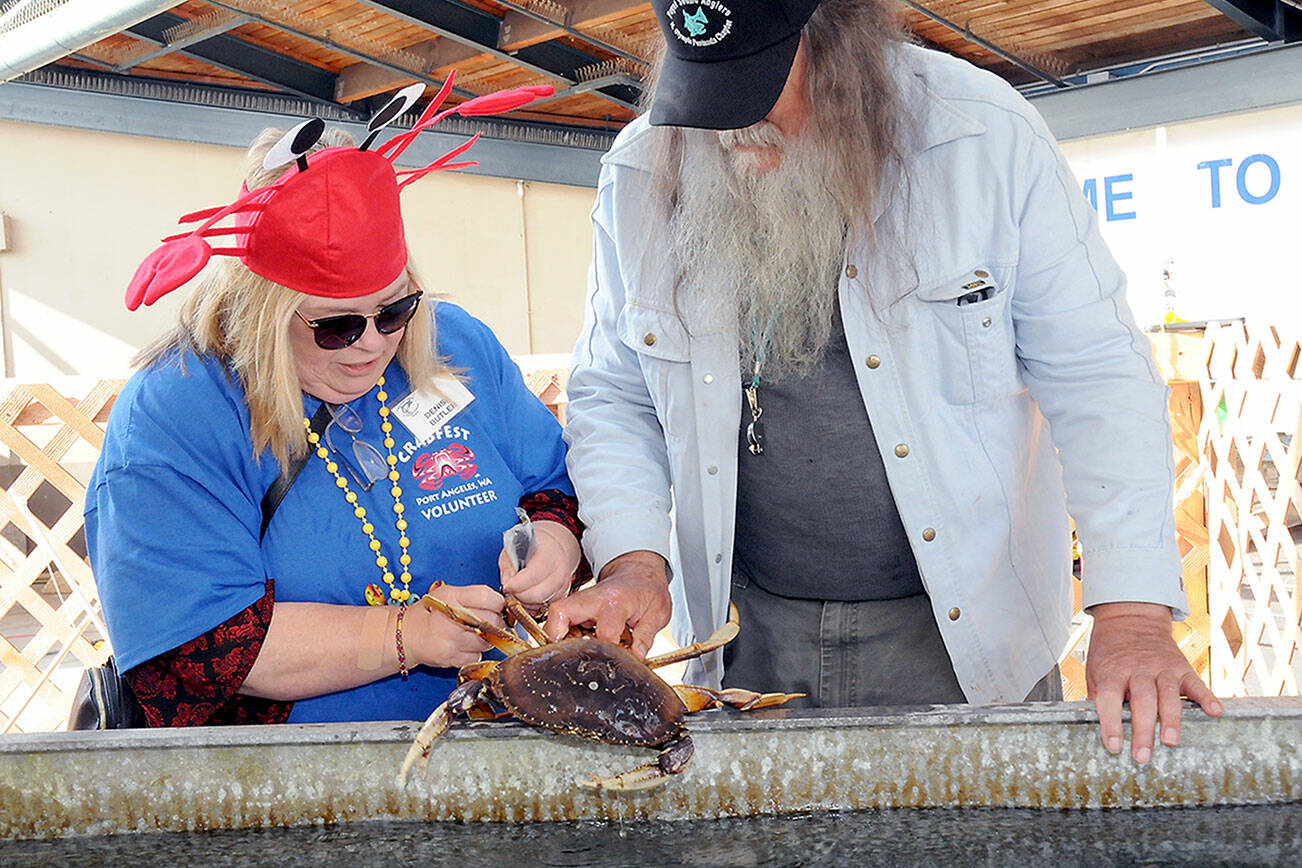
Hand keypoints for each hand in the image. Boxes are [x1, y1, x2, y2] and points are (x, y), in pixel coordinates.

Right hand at [410, 583, 504, 668]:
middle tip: (488, 620)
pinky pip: (477, 656)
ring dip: (487, 638)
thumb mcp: (448, 593)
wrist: (407, 635)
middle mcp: (450, 620)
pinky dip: (475, 651)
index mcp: (450, 598)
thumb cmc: (430, 612)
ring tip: (475, 632)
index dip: (498, 602)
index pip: (488, 597)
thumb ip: (474, 595)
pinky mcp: (450, 659)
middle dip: (495, 621)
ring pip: (487, 641)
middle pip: (491, 621)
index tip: (497, 605)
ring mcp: (450, 641)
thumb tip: (502, 604)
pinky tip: (465, 644)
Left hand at [499, 521, 579, 612]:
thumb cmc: (529, 549)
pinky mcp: (562, 597)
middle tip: (510, 591)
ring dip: (524, 604)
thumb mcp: (513, 550)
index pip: (533, 576)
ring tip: (517, 592)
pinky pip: (544, 610)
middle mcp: (560, 571)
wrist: (549, 550)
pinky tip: (526, 596)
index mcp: (548, 555)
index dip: (516, 585)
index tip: (506, 586)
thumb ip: (508, 567)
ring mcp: (563, 586)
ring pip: (540, 605)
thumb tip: (507, 586)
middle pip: (537, 595)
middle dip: (518, 596)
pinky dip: (532, 607)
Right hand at [543, 550, 671, 657]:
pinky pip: (560, 622)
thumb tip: (636, 659)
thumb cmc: (647, 590)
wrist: (638, 572)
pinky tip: (577, 647)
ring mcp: (581, 601)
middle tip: (568, 660)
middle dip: (557, 639)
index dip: (605, 652)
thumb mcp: (657, 613)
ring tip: (573, 655)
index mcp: (616, 601)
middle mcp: (593, 599)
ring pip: (555, 617)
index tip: (610, 665)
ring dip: (558, 639)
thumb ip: (645, 637)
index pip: (605, 631)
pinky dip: (562, 636)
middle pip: (560, 614)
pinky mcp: (575, 606)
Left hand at [1086, 601, 1223, 762]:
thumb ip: (1098, 698)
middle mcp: (1138, 670)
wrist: (1130, 619)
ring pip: (1168, 694)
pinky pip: (1196, 684)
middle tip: (1143, 756)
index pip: (1109, 699)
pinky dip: (1207, 697)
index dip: (1110, 723)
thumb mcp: (1094, 671)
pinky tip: (1216, 712)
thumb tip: (1093, 729)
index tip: (1114, 746)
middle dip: (1143, 730)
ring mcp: (1162, 668)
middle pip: (1142, 700)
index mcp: (1113, 672)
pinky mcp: (1182, 668)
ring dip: (1171, 719)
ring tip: (1171, 742)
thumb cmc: (1110, 654)